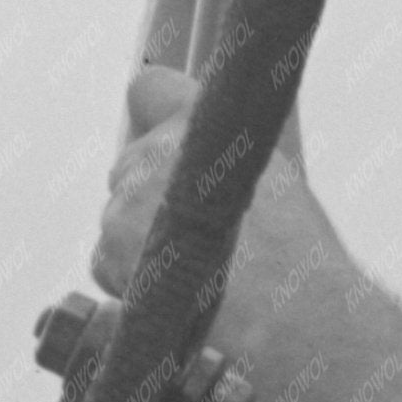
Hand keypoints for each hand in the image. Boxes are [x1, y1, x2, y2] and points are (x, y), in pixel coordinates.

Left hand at [91, 63, 347, 401]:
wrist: (292, 313)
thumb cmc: (296, 251)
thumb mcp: (273, 174)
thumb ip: (225, 149)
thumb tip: (205, 153)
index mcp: (198, 125)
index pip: (148, 88)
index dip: (155, 112)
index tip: (165, 137)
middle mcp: (154, 154)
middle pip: (131, 164)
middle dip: (151, 193)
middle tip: (197, 232)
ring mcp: (126, 204)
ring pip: (119, 215)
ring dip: (143, 238)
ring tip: (196, 269)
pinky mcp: (109, 251)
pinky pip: (105, 258)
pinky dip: (129, 276)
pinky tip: (176, 289)